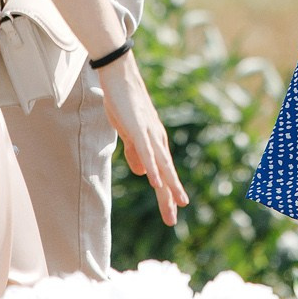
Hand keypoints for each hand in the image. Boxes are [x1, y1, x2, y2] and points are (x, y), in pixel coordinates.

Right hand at [97, 55, 188, 225]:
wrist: (121, 77)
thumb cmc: (125, 104)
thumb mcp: (130, 134)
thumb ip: (136, 153)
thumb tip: (142, 173)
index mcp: (155, 143)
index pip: (164, 173)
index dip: (168, 193)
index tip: (173, 213)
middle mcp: (157, 141)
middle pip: (167, 174)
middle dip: (171, 197)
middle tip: (173, 221)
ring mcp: (149, 135)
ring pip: (161, 165)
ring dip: (168, 186)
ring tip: (176, 205)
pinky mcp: (138, 129)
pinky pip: (146, 152)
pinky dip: (152, 168)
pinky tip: (156, 182)